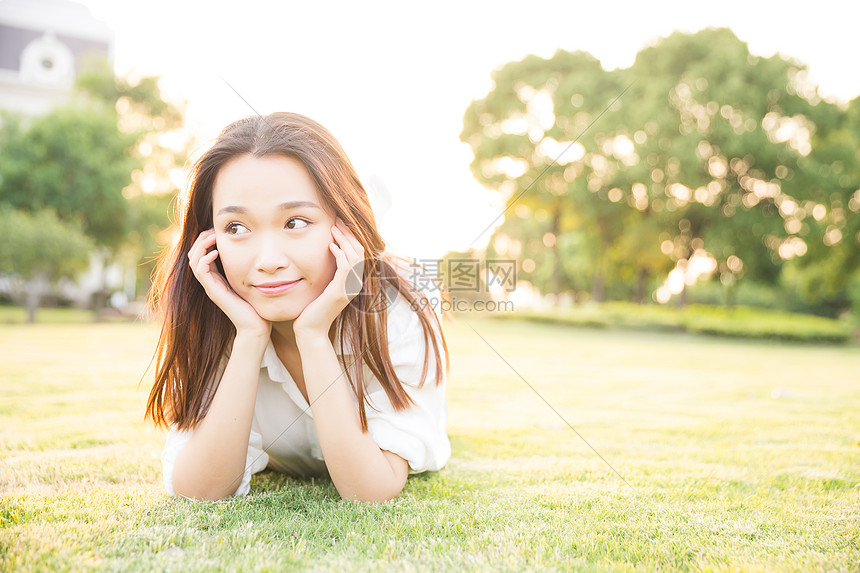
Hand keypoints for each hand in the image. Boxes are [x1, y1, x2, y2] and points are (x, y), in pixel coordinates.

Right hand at [187, 229, 270, 338]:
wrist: (256, 326)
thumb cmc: (257, 304)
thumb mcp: (252, 280)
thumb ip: (249, 267)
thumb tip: (257, 249)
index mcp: (218, 277)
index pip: (202, 253)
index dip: (206, 239)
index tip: (218, 230)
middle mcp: (211, 281)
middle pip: (194, 254)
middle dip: (201, 239)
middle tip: (213, 230)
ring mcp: (210, 287)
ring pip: (194, 261)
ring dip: (200, 246)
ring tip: (211, 237)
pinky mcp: (213, 292)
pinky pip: (200, 272)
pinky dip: (204, 259)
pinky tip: (215, 252)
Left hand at [293, 218, 363, 338]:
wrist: (310, 330)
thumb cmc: (313, 309)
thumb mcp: (323, 286)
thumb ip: (328, 272)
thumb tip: (326, 255)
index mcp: (352, 282)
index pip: (359, 253)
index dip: (351, 237)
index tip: (340, 224)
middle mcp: (355, 284)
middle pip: (360, 251)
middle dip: (349, 233)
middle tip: (338, 220)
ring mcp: (349, 288)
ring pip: (355, 256)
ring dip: (344, 240)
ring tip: (334, 228)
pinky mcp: (340, 291)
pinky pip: (345, 267)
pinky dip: (340, 253)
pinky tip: (330, 245)